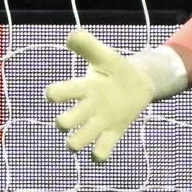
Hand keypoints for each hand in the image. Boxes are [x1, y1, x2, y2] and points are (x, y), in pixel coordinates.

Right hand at [46, 30, 186, 162]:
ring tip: (86, 135)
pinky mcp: (112, 133)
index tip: (54, 94)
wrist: (137, 84)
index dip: (53, 94)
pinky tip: (102, 149)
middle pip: (65, 122)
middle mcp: (86, 108)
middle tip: (74, 117)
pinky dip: (99, 155)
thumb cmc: (114, 69)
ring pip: (77, 141)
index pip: (59, 93)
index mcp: (82, 88)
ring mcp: (98, 123)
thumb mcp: (104, 55)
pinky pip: (100, 152)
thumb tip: (70, 36)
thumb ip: (88, 45)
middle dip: (65, 122)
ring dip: (77, 142)